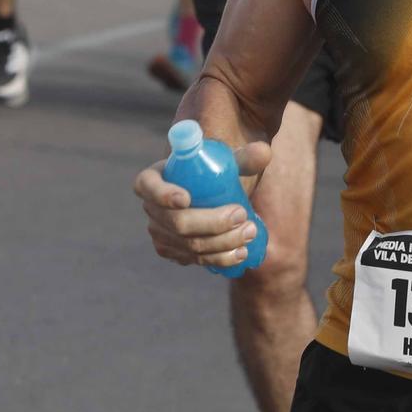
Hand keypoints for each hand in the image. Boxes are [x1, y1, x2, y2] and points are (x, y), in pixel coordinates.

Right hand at [134, 139, 271, 267]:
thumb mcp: (226, 160)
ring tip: (250, 232)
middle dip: (212, 223)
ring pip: (189, 244)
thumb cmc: (213, 171)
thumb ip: (244, 156)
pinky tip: (240, 253)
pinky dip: (219, 258)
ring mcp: (160, 233)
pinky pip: (194, 259)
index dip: (163, 194)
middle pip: (177, 222)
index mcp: (153, 178)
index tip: (186, 198)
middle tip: (242, 215)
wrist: (210, 195)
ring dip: (222, 242)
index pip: (147, 186)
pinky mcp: (173, 252)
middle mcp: (152, 208)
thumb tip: (263, 152)